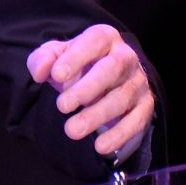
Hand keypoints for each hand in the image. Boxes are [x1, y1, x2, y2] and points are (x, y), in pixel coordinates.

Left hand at [26, 23, 152, 163]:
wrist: (104, 82)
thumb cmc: (77, 66)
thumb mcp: (56, 57)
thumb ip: (43, 59)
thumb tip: (40, 72)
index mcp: (105, 38)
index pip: (94, 41)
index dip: (76, 57)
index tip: (56, 76)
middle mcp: (126, 57)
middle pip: (112, 69)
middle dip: (87, 88)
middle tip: (62, 106)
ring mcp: (138, 82)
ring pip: (122, 98)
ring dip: (96, 115)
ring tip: (72, 130)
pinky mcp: (145, 106)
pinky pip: (136, 121)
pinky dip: (119, 135)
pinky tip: (100, 146)